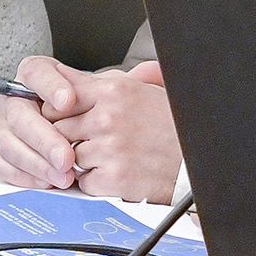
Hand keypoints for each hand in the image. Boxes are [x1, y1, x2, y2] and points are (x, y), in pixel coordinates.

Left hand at [0, 58, 180, 202]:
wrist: (198, 161)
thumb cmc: (173, 126)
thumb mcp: (141, 90)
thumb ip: (104, 82)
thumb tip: (65, 73)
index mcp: (114, 90)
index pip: (59, 97)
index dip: (57, 110)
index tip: (61, 117)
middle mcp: (108, 117)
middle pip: (58, 127)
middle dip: (67, 136)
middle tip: (88, 141)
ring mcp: (109, 148)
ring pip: (68, 156)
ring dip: (82, 160)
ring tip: (110, 157)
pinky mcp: (113, 178)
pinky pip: (83, 181)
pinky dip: (94, 182)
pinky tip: (115, 173)